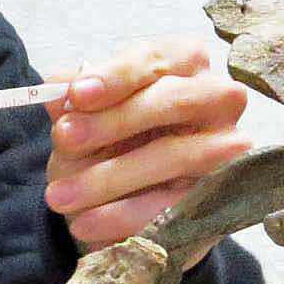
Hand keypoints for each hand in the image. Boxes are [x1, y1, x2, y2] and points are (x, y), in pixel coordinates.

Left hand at [44, 37, 251, 251]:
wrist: (120, 200)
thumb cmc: (108, 140)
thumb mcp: (84, 118)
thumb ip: (72, 102)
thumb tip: (57, 90)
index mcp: (184, 63)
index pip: (157, 59)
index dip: (116, 76)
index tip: (77, 95)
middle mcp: (217, 98)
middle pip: (177, 100)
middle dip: (116, 120)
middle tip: (64, 138)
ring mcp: (226, 148)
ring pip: (178, 155)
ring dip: (110, 177)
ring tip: (60, 196)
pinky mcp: (220, 195)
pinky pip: (174, 205)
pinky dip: (124, 216)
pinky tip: (85, 223)